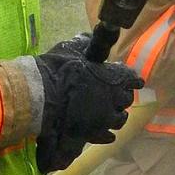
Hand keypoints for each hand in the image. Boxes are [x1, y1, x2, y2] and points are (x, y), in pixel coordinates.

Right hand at [33, 39, 143, 173]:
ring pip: (119, 120)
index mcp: (114, 77)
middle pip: (126, 100)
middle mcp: (113, 98)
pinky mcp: (91, 133)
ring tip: (112, 115)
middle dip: (123, 97)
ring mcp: (103, 118)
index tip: (134, 82)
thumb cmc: (58, 69)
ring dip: (117, 116)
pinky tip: (105, 134)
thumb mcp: (72, 49)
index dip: (132, 80)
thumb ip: (84, 44)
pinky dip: (107, 135)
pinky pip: (106, 136)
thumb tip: (87, 37)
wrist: (40, 95)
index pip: (131, 79)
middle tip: (118, 96)